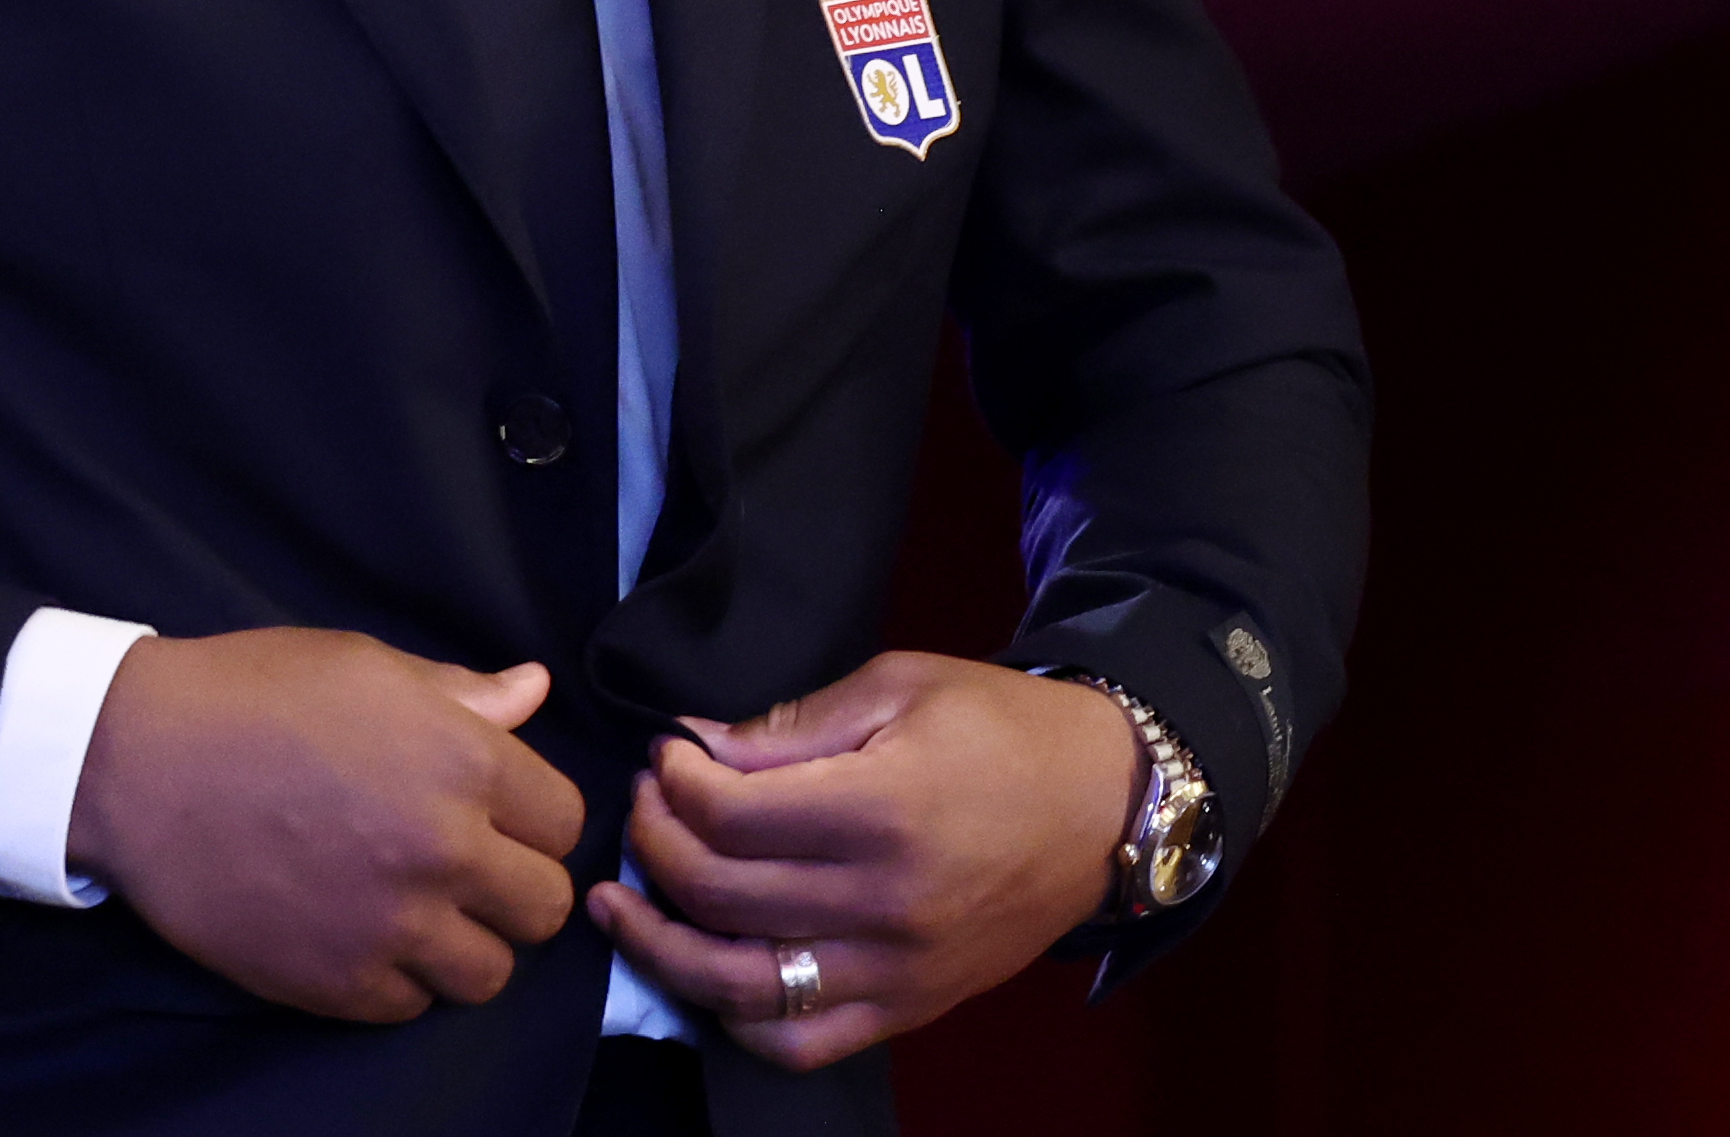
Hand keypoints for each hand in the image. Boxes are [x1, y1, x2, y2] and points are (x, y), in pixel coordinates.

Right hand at [69, 629, 586, 1022]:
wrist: (137, 763)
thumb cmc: (251, 695)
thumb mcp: (363, 667)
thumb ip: (459, 694)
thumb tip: (534, 691)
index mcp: (463, 760)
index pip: (564, 820)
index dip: (532, 816)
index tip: (496, 815)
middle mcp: (444, 849)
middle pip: (546, 906)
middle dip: (515, 887)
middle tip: (466, 870)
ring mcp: (393, 924)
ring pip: (491, 973)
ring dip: (466, 945)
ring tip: (421, 913)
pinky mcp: (337, 981)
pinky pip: (412, 1006)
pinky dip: (399, 979)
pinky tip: (365, 937)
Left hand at [587, 652, 1130, 1070]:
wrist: (1107, 804)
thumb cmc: (1002, 727)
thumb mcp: (898, 686)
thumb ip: (790, 725)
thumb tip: (695, 748)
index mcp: (882, 808)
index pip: (728, 814)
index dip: (674, 782)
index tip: (666, 756)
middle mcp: (885, 902)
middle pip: (719, 894)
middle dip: (655, 842)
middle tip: (645, 805)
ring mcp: (897, 968)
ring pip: (741, 986)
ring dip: (663, 945)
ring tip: (622, 903)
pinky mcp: (912, 1007)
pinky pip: (802, 1042)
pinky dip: (738, 1018)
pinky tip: (703, 972)